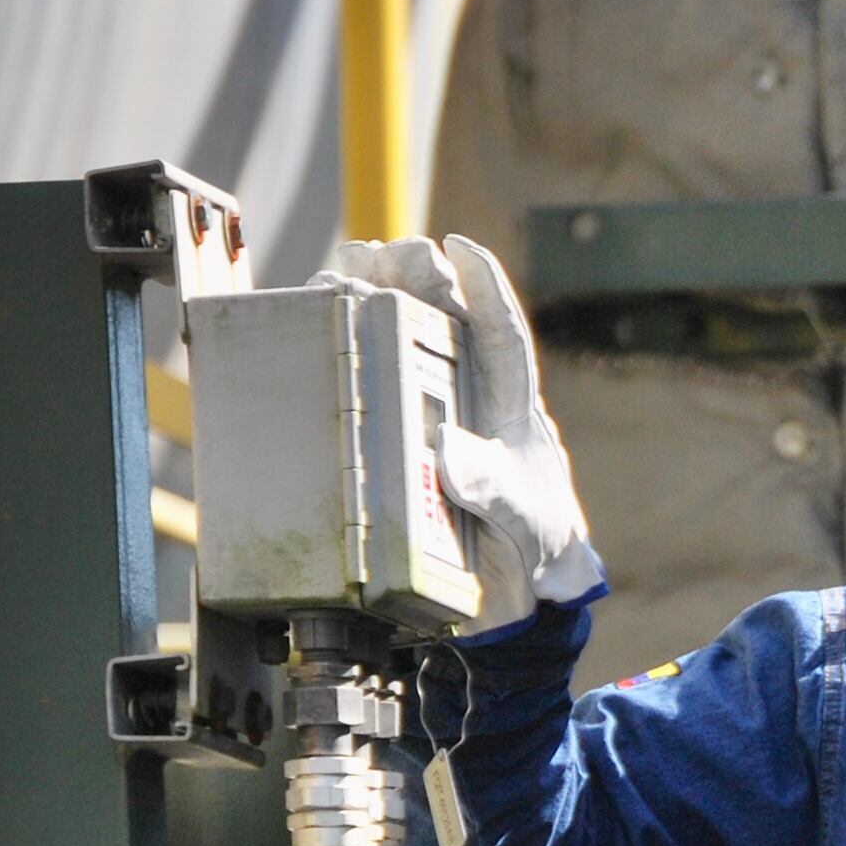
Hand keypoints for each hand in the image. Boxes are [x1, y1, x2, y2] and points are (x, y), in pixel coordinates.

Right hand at [317, 232, 603, 629]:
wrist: (514, 596)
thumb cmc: (534, 546)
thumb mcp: (524, 519)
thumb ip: (495, 488)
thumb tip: (449, 451)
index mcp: (513, 404)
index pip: (502, 332)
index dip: (483, 286)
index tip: (459, 248)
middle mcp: (469, 395)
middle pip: (444, 318)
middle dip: (416, 276)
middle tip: (384, 250)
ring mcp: (429, 411)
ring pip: (400, 338)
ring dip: (373, 298)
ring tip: (344, 267)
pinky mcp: (395, 437)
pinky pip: (364, 383)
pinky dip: (338, 350)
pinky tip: (311, 324)